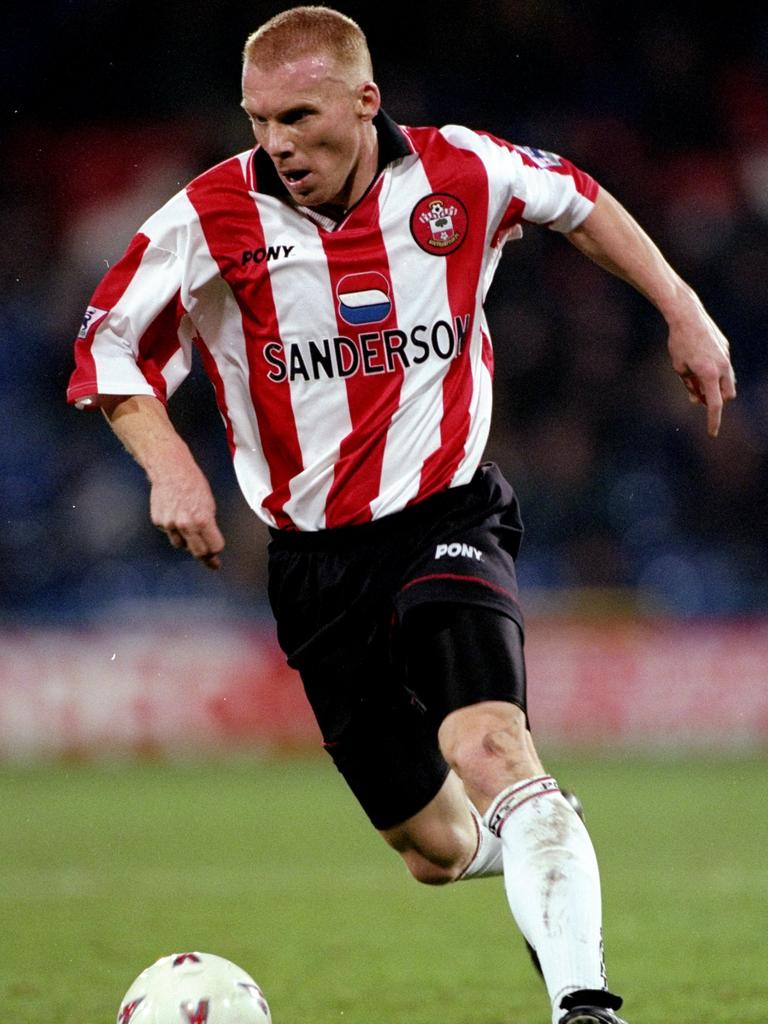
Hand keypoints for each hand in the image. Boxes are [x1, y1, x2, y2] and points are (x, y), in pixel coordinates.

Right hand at [149, 463, 224, 569]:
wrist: (170, 470)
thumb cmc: (192, 482)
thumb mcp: (209, 504)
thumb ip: (209, 524)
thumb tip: (210, 539)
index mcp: (202, 520)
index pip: (213, 547)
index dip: (216, 551)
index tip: (217, 558)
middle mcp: (185, 525)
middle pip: (197, 552)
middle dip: (205, 557)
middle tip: (210, 561)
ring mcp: (170, 524)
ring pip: (180, 545)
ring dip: (187, 543)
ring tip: (190, 532)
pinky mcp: (158, 522)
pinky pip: (168, 533)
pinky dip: (173, 530)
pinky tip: (175, 517)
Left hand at [667, 301, 735, 436]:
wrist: (687, 315)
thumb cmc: (678, 342)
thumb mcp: (679, 368)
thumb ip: (690, 386)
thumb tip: (696, 400)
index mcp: (709, 373)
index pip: (715, 404)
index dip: (713, 420)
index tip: (712, 433)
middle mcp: (722, 366)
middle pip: (727, 395)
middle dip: (716, 400)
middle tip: (697, 397)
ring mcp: (726, 356)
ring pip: (728, 381)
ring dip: (716, 387)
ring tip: (696, 380)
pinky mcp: (725, 347)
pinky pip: (724, 366)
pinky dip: (715, 373)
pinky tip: (699, 362)